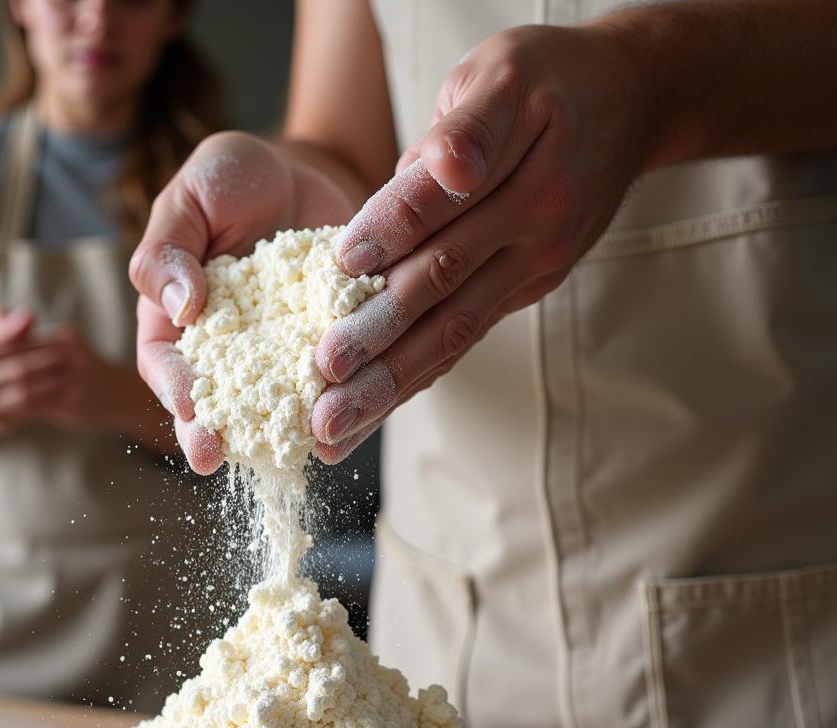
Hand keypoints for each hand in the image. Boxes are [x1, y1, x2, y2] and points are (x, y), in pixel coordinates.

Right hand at [0, 307, 69, 435]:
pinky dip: (43, 404)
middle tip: (72, 360)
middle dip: (46, 364)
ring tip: (71, 378)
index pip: (9, 345)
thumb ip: (11, 330)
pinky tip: (61, 397)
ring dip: (49, 386)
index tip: (62, 341)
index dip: (36, 344)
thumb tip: (29, 315)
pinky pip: (24, 413)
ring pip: (23, 394)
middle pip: (18, 370)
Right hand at [129, 130, 352, 473]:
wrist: (307, 174)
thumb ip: (170, 249)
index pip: (166, 365)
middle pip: (218, 405)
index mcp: (179, 323)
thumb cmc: (234, 180)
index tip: (188, 407)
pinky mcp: (332, 356)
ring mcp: (282, 361)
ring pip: (280, 409)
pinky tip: (349, 420)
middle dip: (216, 433)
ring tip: (290, 449)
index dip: (174, 388)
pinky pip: (336, 386)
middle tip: (215, 457)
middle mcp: (230, 354)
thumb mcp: (192, 197)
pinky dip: (343, 404)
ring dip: (284, 432)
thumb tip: (180, 307)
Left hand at [310, 22, 653, 461]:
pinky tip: (372, 412)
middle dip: (377, 347)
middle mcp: (532, 230)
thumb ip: (468, 125)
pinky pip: (461, 340)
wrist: (628, 104)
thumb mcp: (503, 73)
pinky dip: (414, 379)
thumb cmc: (547, 81)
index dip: (389, 234)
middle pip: (443, 296)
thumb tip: (445, 166)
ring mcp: (530, 270)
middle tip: (322, 387)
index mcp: (526, 167)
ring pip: (450, 336)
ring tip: (333, 429)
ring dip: (389, 386)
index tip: (337, 266)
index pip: (442, 209)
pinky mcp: (523, 291)